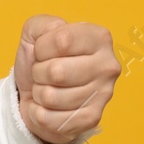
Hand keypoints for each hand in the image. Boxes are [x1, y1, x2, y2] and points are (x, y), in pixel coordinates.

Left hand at [12, 15, 119, 143]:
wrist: (37, 92)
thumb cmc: (41, 60)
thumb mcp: (35, 33)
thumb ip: (42, 24)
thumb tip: (56, 33)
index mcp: (99, 38)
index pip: (62, 40)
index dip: (41, 48)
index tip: (43, 52)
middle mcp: (108, 65)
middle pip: (57, 72)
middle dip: (38, 73)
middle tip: (44, 73)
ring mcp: (103, 94)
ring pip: (51, 97)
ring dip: (39, 93)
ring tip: (47, 88)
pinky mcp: (92, 119)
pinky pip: (49, 118)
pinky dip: (38, 113)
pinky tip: (48, 107)